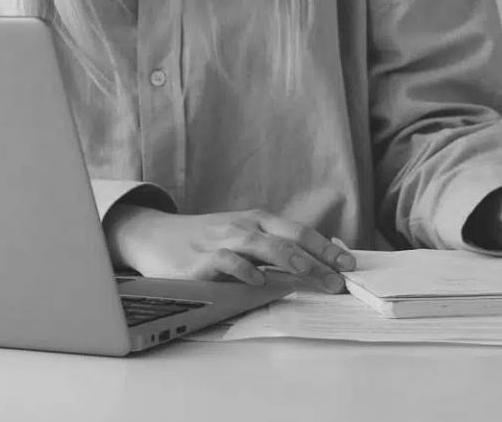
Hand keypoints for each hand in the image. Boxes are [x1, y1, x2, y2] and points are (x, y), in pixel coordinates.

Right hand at [103, 205, 356, 292]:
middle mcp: (241, 226)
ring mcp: (219, 241)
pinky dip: (243, 269)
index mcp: (255, 220)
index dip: (326, 247)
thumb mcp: (239, 235)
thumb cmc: (202, 240)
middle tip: (340, 279)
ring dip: (289, 260)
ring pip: (260, 245)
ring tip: (311, 274)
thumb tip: (313, 265)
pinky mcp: (198, 261)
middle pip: (286, 238)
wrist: (151, 234)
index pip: (298, 231)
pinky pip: (224, 262)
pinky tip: (258, 280)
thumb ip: (270, 248)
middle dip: (317, 258)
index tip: (350, 263)